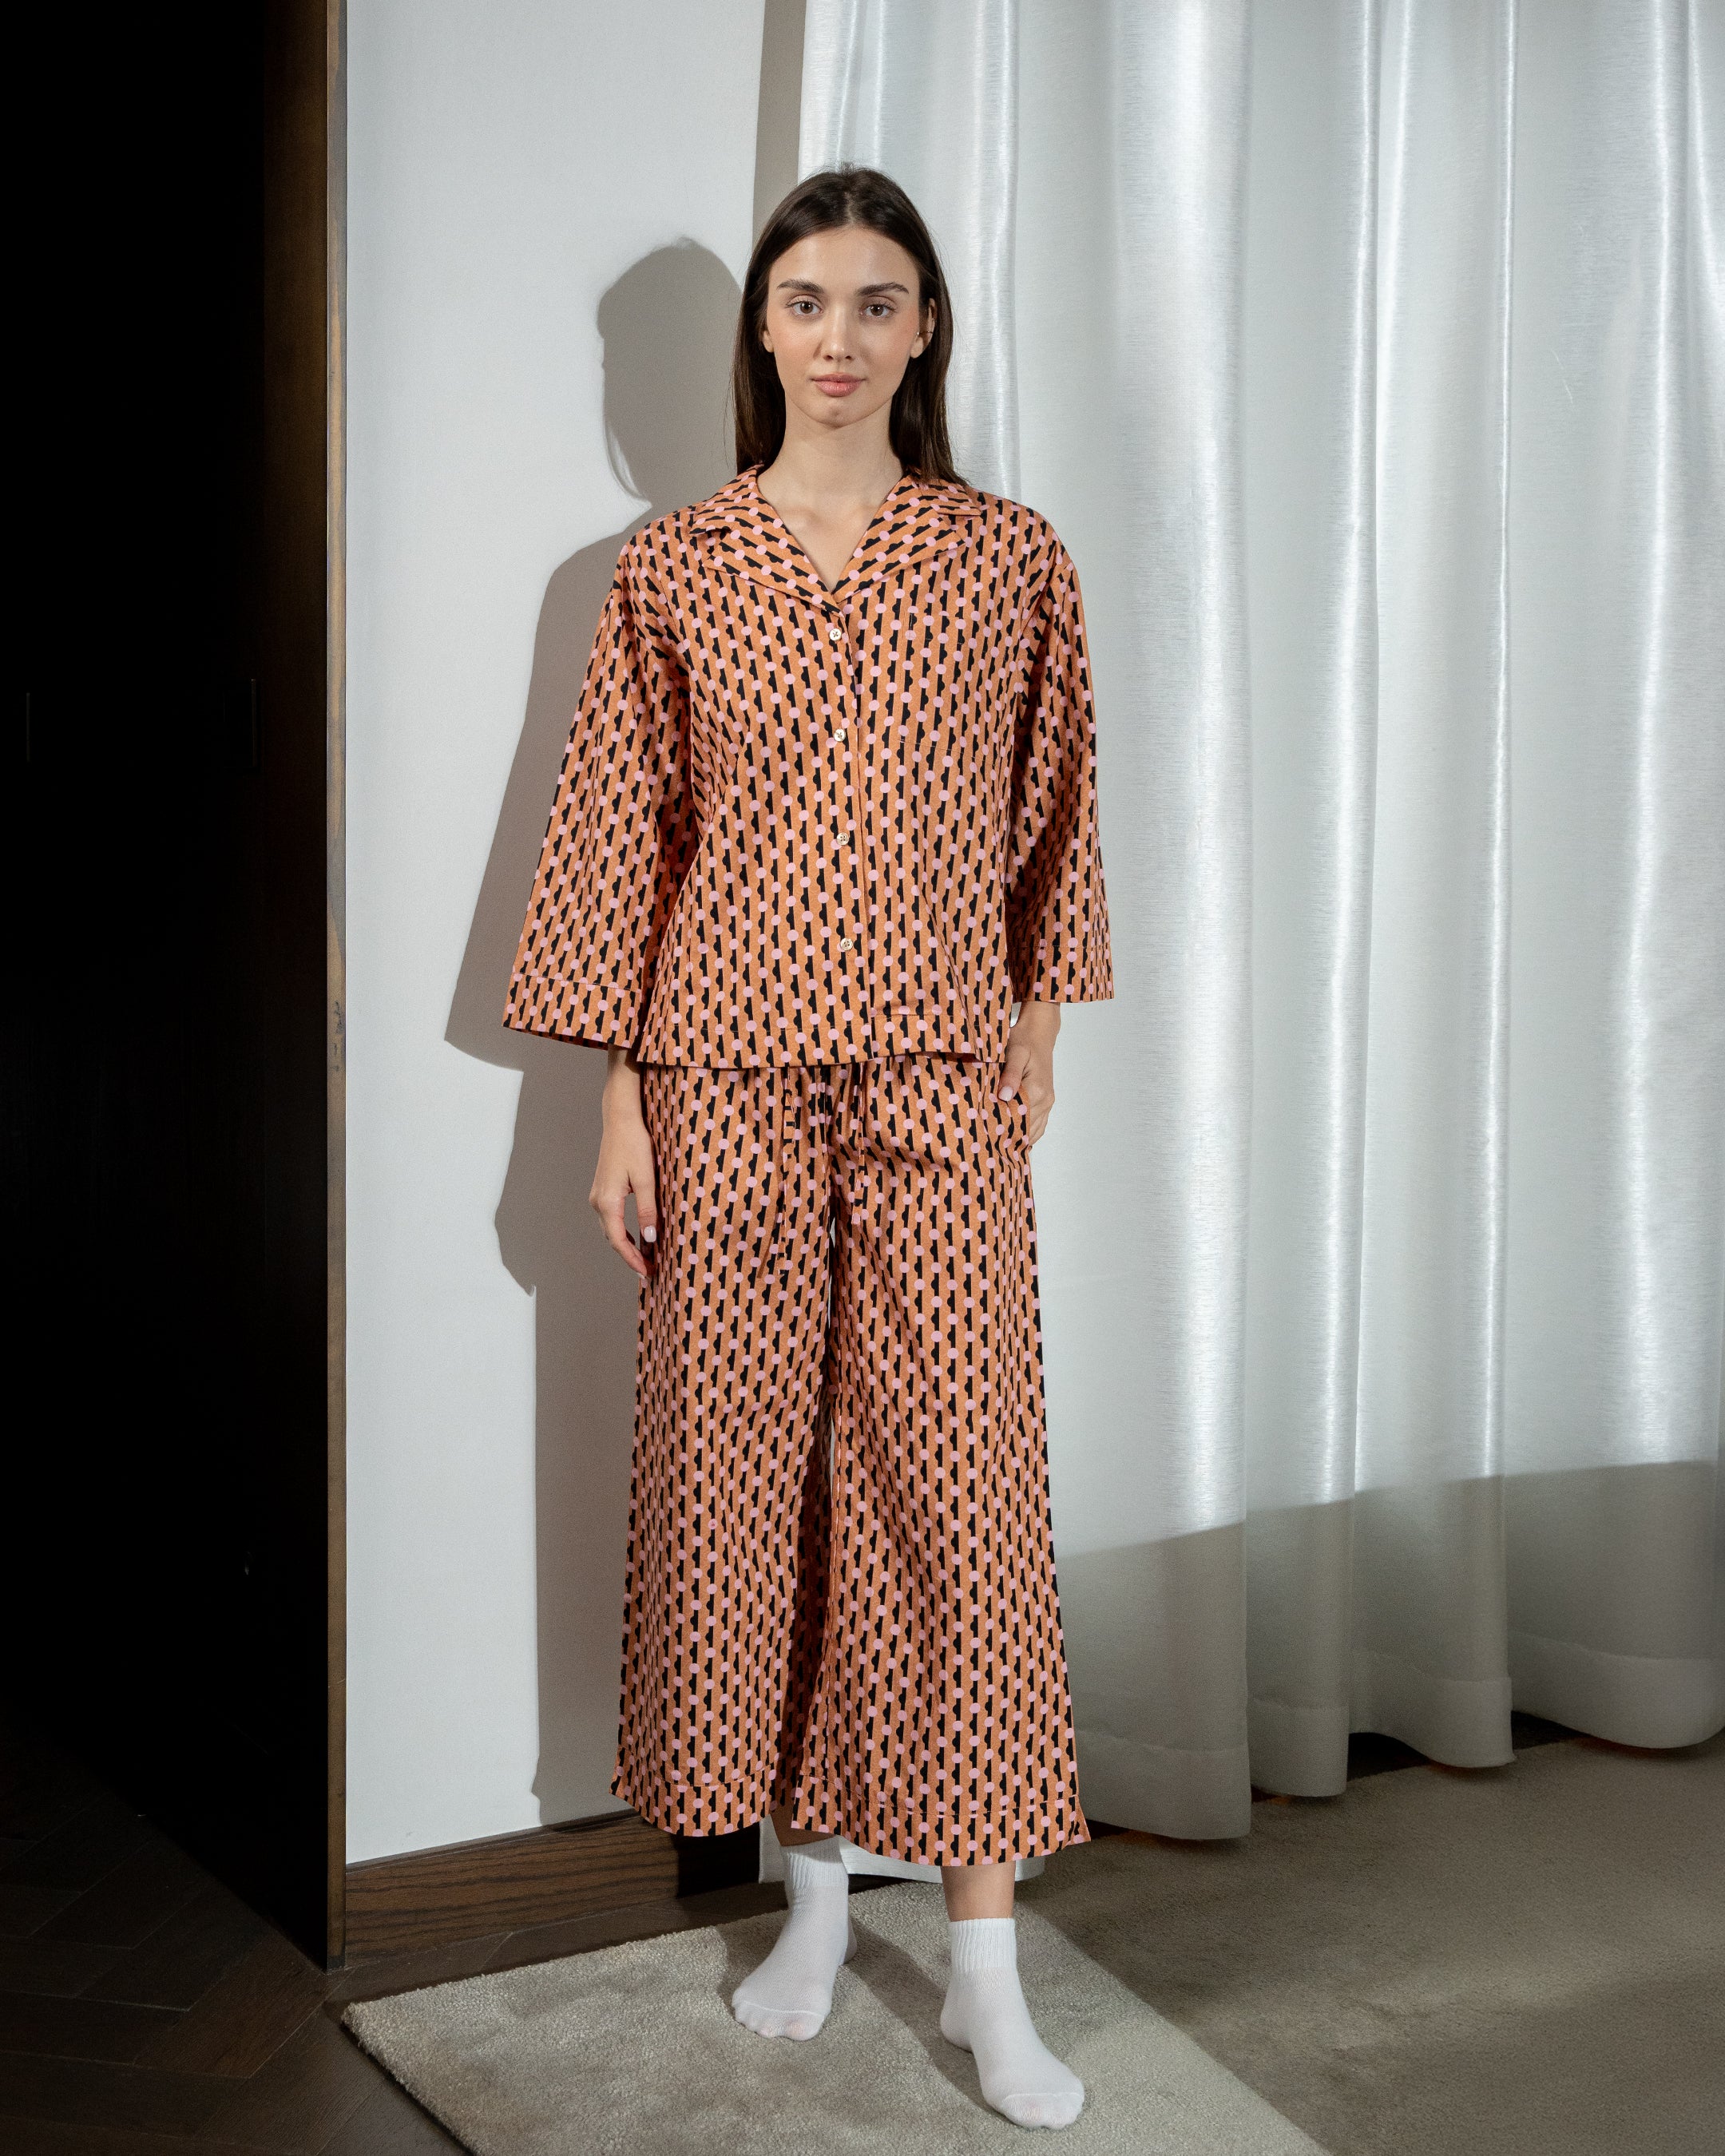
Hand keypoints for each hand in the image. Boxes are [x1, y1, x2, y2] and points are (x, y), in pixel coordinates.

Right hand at [591, 1048, 656, 1278]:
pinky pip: (613, 1218)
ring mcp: (598, 1195)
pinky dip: (625, 1231)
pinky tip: (639, 1237)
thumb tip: (651, 1240)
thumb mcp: (647, 1180)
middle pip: (613, 1239)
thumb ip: (648, 1211)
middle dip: (631, 1256)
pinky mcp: (604, 1189)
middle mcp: (597, 1202)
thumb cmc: (635, 1145)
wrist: (620, 1119)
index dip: (633, 1260)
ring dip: (628, 1245)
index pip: (619, 1241)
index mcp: (607, 1202)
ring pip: (612, 1229)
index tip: (647, 1273)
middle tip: (651, 1271)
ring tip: (648, 1258)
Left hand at [999, 999, 1060, 1143]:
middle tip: (985, 1141)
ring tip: (996, 1144)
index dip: (1000, 1127)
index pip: (1017, 1118)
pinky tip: (1010, 1139)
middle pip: (1024, 1128)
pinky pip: (1038, 1126)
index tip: (983, 1133)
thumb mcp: (1014, 1053)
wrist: (1040, 1035)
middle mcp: (1045, 1101)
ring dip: (1016, 1137)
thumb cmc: (1024, 1041)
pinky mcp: (1046, 1103)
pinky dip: (1025, 1134)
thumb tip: (1004, 1096)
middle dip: (1006, 1135)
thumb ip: (1011, 1075)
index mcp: (1036, 1090)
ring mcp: (1047, 1104)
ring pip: (1033, 1131)